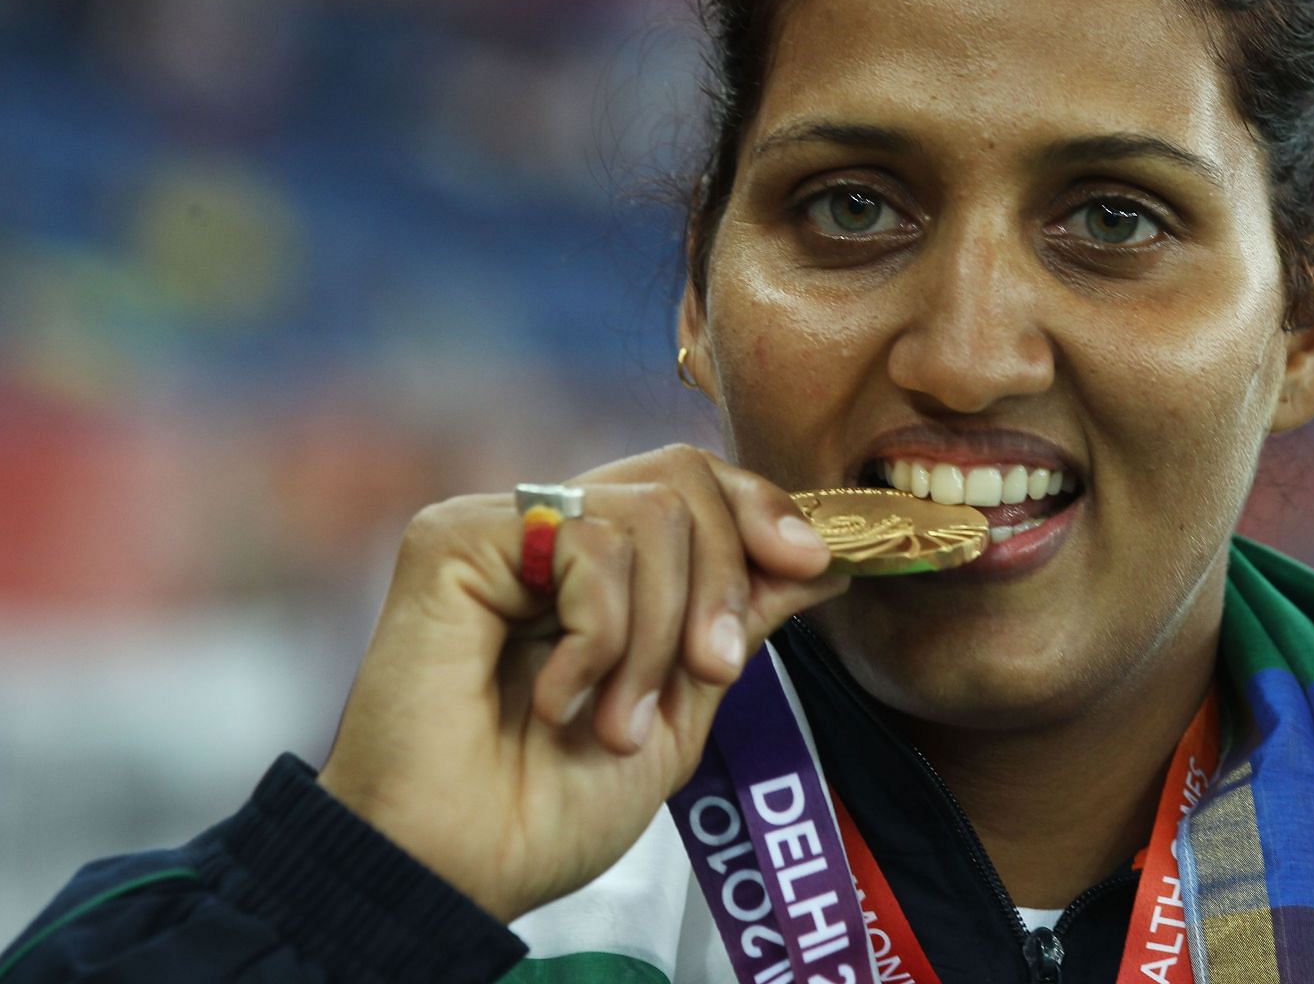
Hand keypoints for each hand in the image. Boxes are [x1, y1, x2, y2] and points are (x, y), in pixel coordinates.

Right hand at [315, 445, 847, 922]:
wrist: (464, 870)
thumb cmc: (550, 809)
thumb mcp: (682, 710)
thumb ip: (738, 624)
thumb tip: (822, 558)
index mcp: (604, 567)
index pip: (697, 483)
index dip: (763, 510)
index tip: (815, 565)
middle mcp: (554, 531)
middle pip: (683, 480)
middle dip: (721, 582)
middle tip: (707, 674)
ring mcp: (505, 529)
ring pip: (647, 512)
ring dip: (657, 634)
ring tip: (615, 720)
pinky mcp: (455, 537)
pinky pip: (586, 542)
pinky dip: (600, 635)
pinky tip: (558, 699)